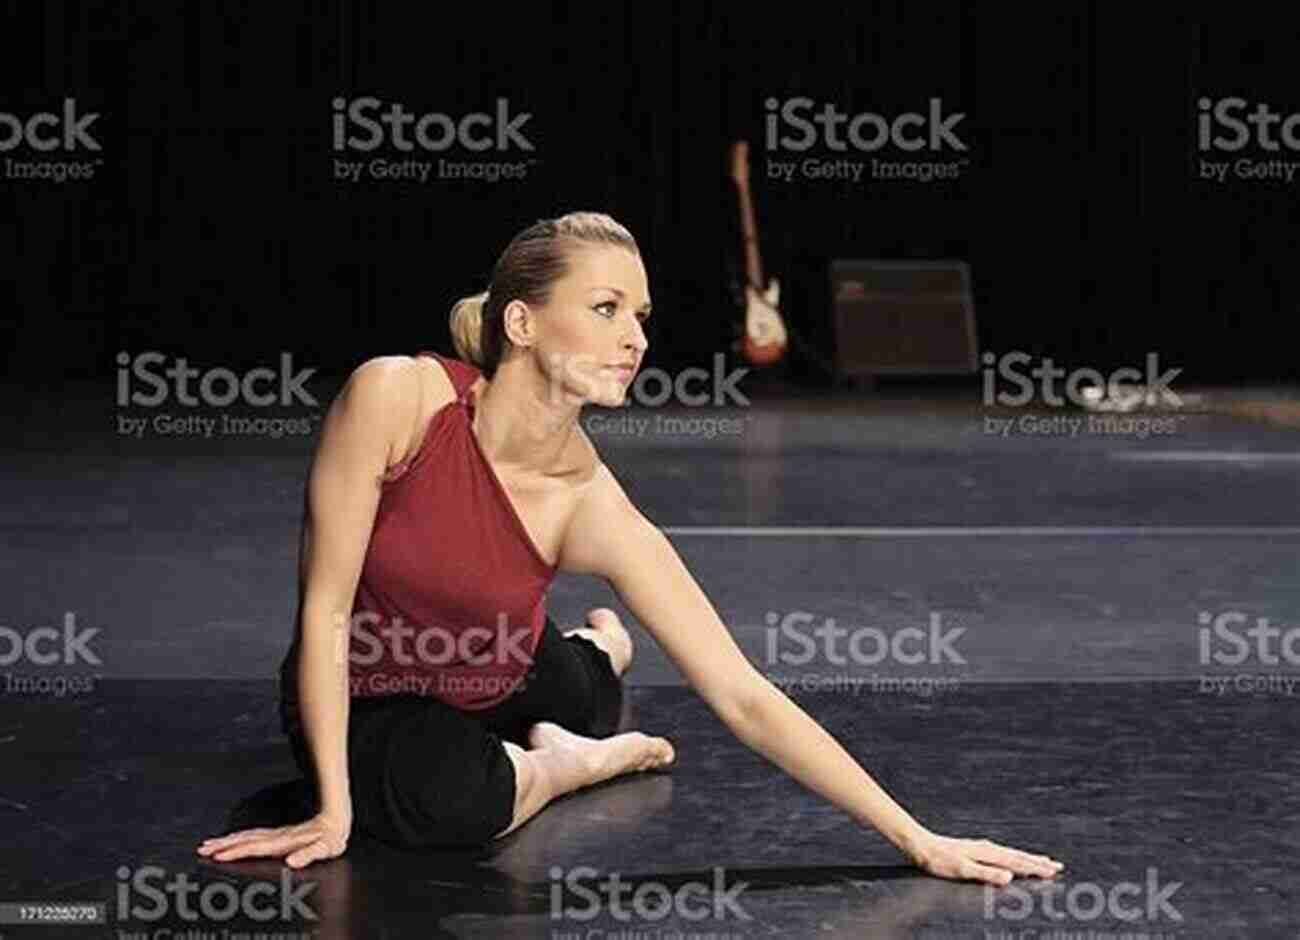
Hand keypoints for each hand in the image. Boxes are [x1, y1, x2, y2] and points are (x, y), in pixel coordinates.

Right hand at [197, 811, 351, 868]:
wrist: (336, 818)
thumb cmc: (331, 837)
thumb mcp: (324, 848)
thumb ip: (308, 854)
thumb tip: (292, 861)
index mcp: (283, 842)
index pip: (255, 847)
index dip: (237, 851)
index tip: (218, 855)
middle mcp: (276, 837)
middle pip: (245, 840)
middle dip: (223, 845)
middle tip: (202, 849)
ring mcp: (276, 835)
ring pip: (247, 836)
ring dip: (227, 840)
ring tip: (209, 843)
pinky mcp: (279, 835)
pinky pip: (253, 835)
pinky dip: (239, 838)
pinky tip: (231, 840)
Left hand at [902, 829, 1063, 884]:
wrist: (921, 845)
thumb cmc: (939, 859)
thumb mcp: (962, 869)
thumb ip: (986, 873)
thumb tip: (1009, 876)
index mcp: (988, 853)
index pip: (1018, 862)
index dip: (1036, 868)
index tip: (1054, 871)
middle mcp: (988, 848)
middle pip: (1019, 856)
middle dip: (1038, 862)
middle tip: (1057, 866)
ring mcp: (982, 847)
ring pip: (1012, 853)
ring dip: (1028, 858)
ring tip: (1042, 860)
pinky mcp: (975, 849)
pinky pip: (1002, 853)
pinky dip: (1014, 856)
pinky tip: (1012, 857)